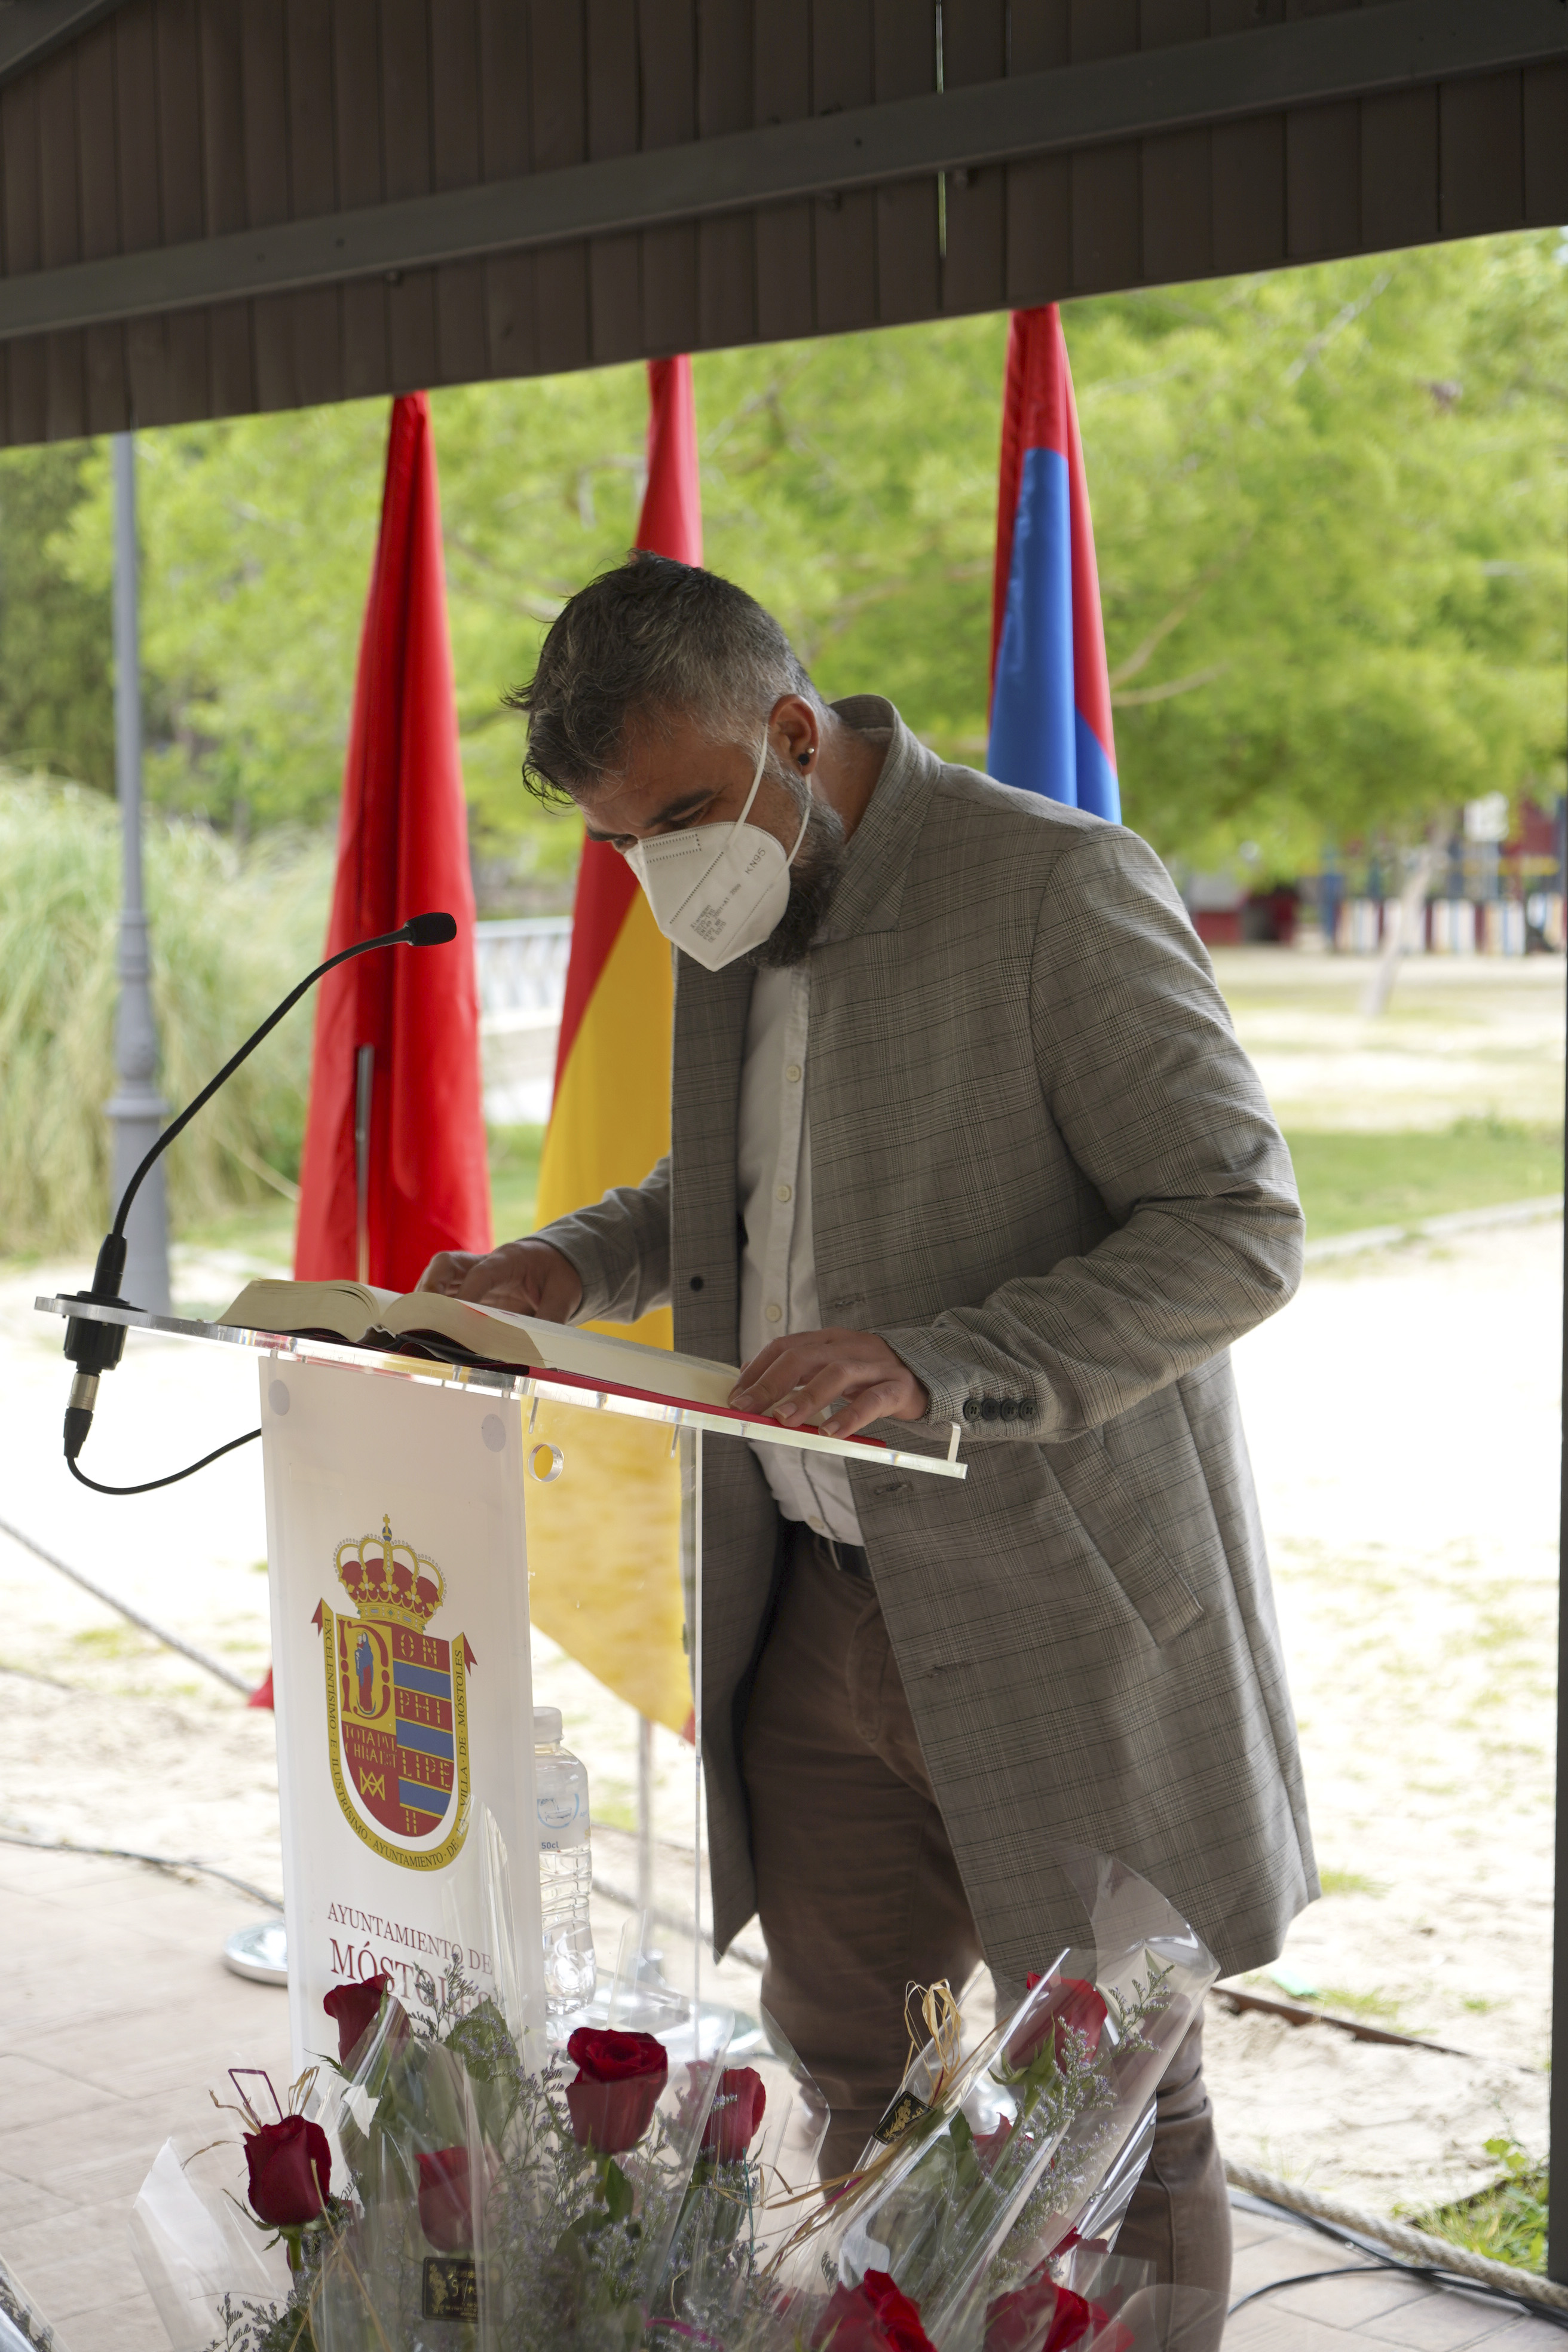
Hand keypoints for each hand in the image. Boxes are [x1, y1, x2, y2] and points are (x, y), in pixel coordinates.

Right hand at [416, 1239, 583, 1322]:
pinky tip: (424, 1328)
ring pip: (438, 1275)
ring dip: (424, 1298)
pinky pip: (441, 1290)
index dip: (468, 1293)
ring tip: (416, 1326)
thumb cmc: (558, 1275)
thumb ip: (552, 1317)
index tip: (457, 1316)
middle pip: (447, 1264)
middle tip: (422, 1314)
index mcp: (510, 1259)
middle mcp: (484, 1261)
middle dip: (431, 1286)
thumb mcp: (565, 1294)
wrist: (554, 1261)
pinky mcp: (465, 1285)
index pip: (483, 1273)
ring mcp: (471, 1273)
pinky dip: (429, 1306)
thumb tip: (538, 1349)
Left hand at [728, 1328, 928, 1439]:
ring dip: (805, 1397)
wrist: (927, 1373)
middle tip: (749, 1408)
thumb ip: (800, 1376)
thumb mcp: (833, 1368)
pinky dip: (850, 1417)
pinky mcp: (897, 1387)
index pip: (786, 1346)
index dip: (758, 1369)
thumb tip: (755, 1388)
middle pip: (804, 1356)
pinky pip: (872, 1400)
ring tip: (783, 1420)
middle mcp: (849, 1346)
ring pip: (836, 1374)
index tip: (736, 1395)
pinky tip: (831, 1433)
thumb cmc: (871, 1375)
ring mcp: (874, 1365)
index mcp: (829, 1340)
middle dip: (771, 1383)